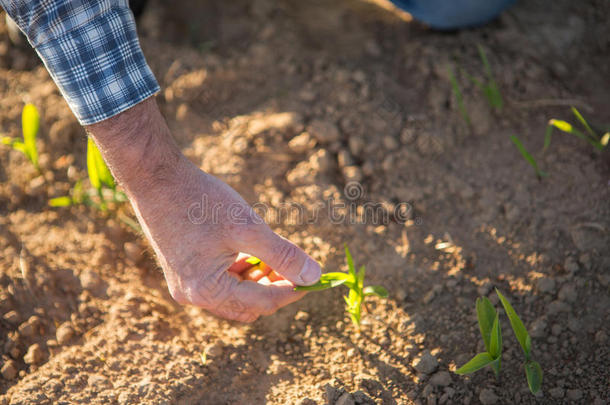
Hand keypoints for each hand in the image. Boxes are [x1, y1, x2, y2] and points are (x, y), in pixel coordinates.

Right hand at [85, 98, 320, 321]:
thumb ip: (282, 254)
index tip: (314, 278)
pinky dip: (241, 272)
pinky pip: (220, 282)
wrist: (156, 178)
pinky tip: (252, 252)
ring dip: (259, 280)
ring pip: (235, 295)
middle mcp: (193, 296)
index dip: (292, 290)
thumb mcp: (248, 228)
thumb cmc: (201, 202)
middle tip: (296, 267)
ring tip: (275, 256)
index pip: (262, 303)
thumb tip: (314, 276)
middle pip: (248, 306)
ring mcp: (185, 284)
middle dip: (275, 288)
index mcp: (208, 291)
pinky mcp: (183, 270)